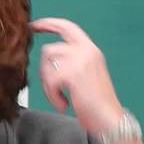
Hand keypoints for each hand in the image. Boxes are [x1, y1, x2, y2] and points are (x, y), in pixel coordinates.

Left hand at [32, 17, 143, 143]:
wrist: (110, 119)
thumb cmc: (96, 103)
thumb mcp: (85, 74)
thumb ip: (72, 62)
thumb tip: (48, 57)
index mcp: (91, 50)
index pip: (68, 28)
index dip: (49, 24)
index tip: (34, 25)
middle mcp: (87, 51)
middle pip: (51, 48)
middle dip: (42, 66)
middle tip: (42, 68)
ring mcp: (81, 61)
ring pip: (47, 64)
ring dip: (48, 84)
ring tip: (59, 97)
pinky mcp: (73, 74)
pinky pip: (49, 81)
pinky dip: (52, 96)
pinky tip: (63, 104)